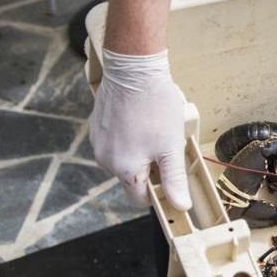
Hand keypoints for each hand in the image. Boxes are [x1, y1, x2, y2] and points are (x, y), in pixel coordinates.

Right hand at [90, 48, 191, 209]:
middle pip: (131, 177)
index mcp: (124, 169)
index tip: (170, 180)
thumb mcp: (171, 146)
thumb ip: (173, 179)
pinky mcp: (97, 126)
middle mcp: (105, 159)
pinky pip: (115, 142)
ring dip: (140, 153)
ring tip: (154, 131)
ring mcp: (98, 142)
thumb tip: (180, 206)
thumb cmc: (155, 107)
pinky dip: (129, 138)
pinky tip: (141, 121)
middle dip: (150, 169)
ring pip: (123, 159)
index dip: (157, 193)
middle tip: (166, 147)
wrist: (135, 70)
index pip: (138, 198)